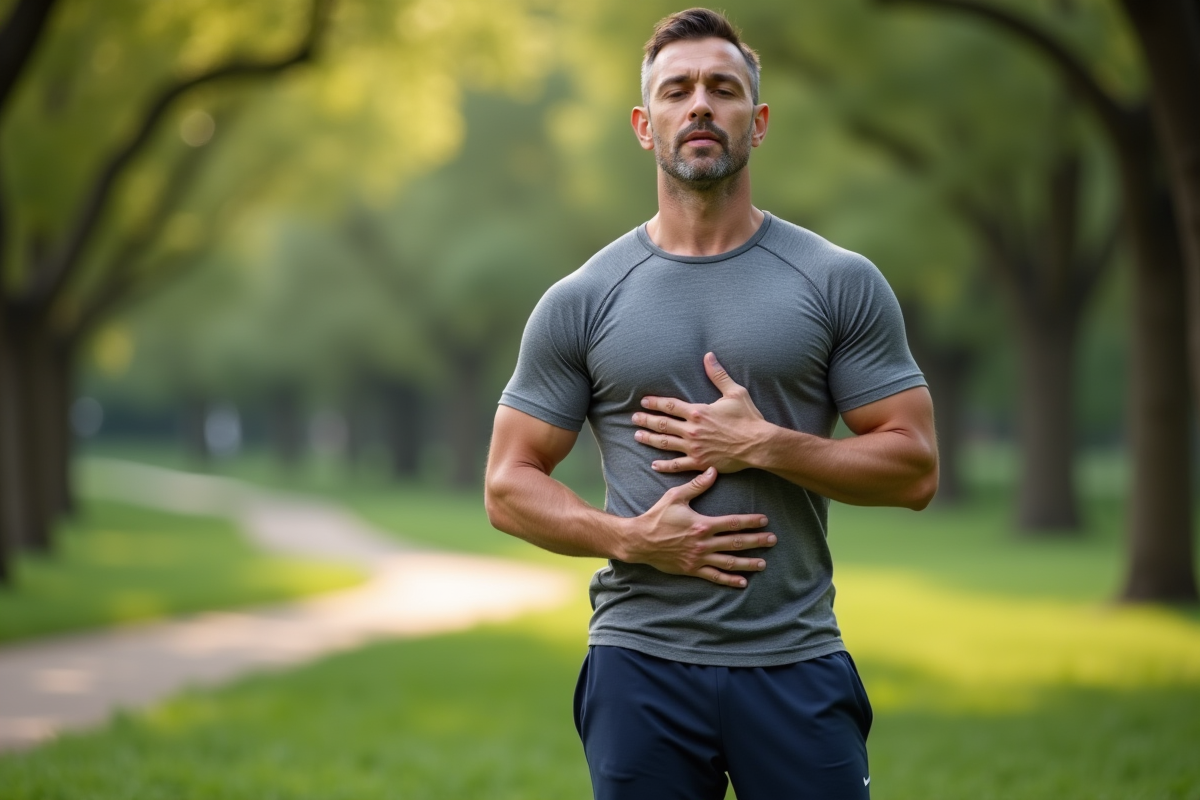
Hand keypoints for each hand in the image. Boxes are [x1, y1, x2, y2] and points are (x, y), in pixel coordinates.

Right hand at [623, 467, 775, 587]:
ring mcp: (698, 558)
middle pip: (736, 542)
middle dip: (756, 542)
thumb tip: (713, 471)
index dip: (751, 522)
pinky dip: (729, 580)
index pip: (733, 523)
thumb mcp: (675, 496)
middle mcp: (703, 543)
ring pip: (728, 562)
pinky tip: (742, 582)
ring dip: (747, 563)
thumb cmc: (657, 516)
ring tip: (763, 564)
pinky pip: (714, 576)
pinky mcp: (692, 569)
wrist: (639, 540)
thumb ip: (696, 485)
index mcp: (702, 524)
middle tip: (773, 541)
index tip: (765, 521)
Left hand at [633, 352, 770, 473]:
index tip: (644, 402)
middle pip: (663, 424)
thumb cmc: (748, 418)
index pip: (670, 406)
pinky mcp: (700, 462)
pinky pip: (678, 465)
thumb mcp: (735, 392)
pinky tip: (654, 464)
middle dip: (646, 420)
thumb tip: (708, 356)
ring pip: (665, 443)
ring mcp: (694, 448)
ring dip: (650, 439)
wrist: (758, 444)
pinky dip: (665, 465)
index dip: (655, 403)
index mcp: (698, 412)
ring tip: (637, 436)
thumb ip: (718, 375)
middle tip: (634, 418)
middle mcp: (692, 430)